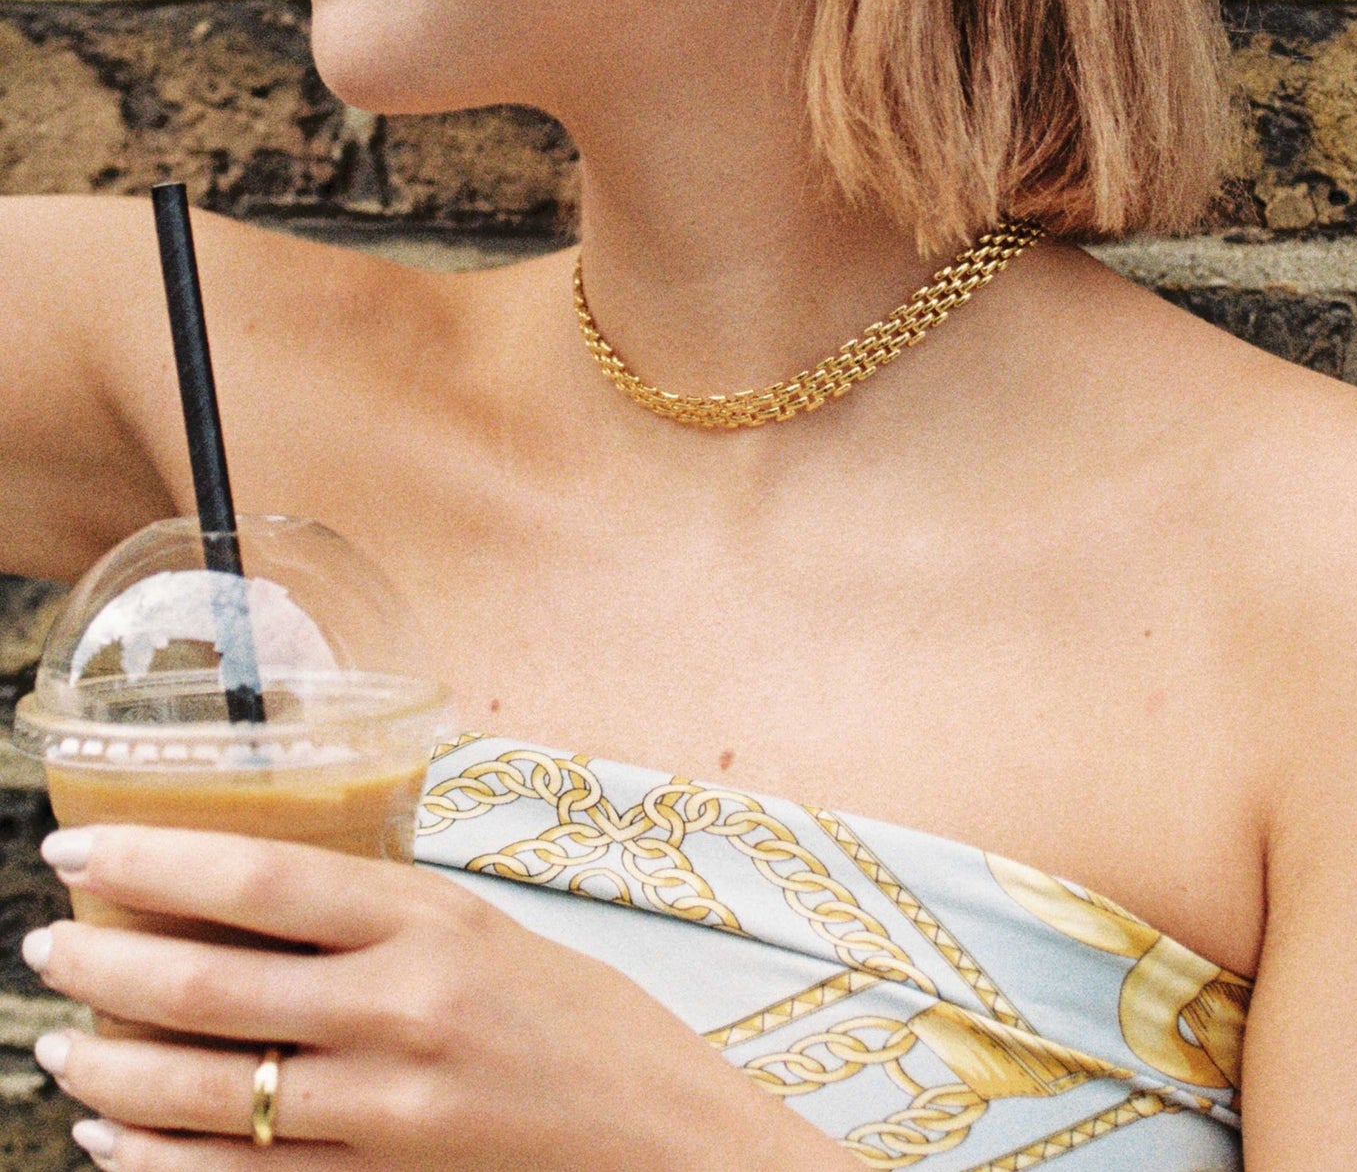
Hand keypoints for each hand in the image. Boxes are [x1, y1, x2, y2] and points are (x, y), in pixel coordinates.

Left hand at [24, 826, 855, 1171]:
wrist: (660, 1132)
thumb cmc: (580, 1016)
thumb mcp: (487, 931)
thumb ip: (381, 918)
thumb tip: (251, 900)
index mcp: (431, 921)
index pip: (261, 876)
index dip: (154, 859)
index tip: (78, 851)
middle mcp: (400, 1008)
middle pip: (210, 984)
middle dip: (103, 966)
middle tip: (45, 951)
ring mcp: (388, 1107)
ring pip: (206, 1090)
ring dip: (110, 1067)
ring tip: (59, 1046)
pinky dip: (159, 1159)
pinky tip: (115, 1137)